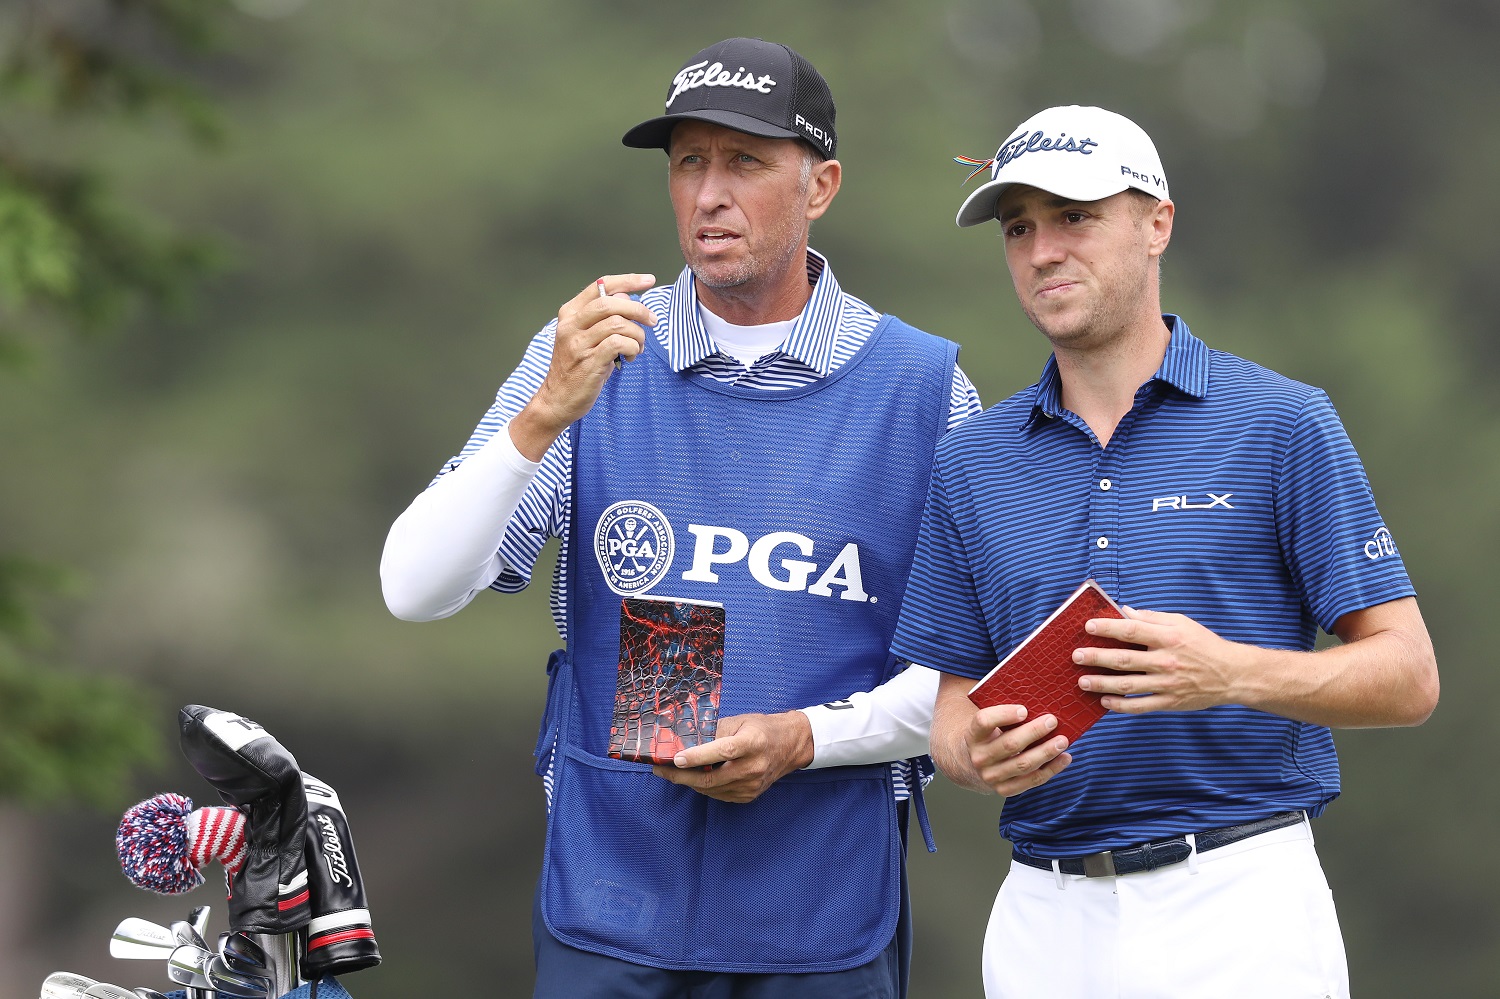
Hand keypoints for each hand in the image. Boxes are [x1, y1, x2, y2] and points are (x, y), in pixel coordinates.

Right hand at [510, 273, 657, 460]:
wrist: (557, 399)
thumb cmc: (577, 367)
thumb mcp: (586, 336)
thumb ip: (604, 318)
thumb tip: (630, 299)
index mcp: (570, 312)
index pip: (601, 286)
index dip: (628, 280)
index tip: (649, 280)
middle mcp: (571, 325)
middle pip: (611, 302)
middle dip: (639, 309)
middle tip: (652, 321)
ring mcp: (578, 344)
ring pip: (619, 324)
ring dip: (637, 335)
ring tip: (637, 348)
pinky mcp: (589, 362)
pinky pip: (619, 344)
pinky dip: (633, 348)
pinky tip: (630, 357)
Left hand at [651, 712, 813, 803]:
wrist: (791, 745)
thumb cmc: (762, 728)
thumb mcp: (739, 721)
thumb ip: (714, 732)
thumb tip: (684, 740)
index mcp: (752, 743)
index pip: (722, 751)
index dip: (698, 757)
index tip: (676, 758)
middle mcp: (753, 767)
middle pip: (712, 778)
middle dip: (682, 776)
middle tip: (661, 771)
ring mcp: (752, 785)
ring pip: (712, 789)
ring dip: (689, 782)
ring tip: (672, 773)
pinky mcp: (749, 796)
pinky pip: (719, 794)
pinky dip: (704, 787)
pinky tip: (694, 778)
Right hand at [962, 704, 1071, 796]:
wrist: (974, 764)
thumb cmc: (990, 735)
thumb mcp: (988, 722)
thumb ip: (1004, 712)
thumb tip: (1036, 699)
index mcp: (973, 735)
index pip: (984, 721)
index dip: (1004, 714)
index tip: (1025, 709)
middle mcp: (979, 757)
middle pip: (1009, 744)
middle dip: (1034, 732)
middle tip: (1052, 721)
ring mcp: (991, 776)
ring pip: (1023, 764)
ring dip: (1046, 752)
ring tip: (1063, 740)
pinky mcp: (1005, 790)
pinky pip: (1032, 781)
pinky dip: (1051, 769)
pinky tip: (1064, 758)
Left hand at [1074, 607, 1247, 712]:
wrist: (1232, 674)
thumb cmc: (1204, 644)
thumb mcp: (1182, 623)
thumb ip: (1151, 617)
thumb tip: (1123, 611)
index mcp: (1169, 638)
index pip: (1132, 631)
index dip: (1108, 628)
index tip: (1088, 627)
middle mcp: (1166, 661)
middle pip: (1125, 659)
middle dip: (1096, 657)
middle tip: (1075, 656)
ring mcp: (1168, 684)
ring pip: (1128, 685)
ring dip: (1102, 683)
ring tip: (1082, 681)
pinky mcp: (1170, 702)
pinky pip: (1141, 706)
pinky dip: (1121, 705)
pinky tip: (1104, 702)